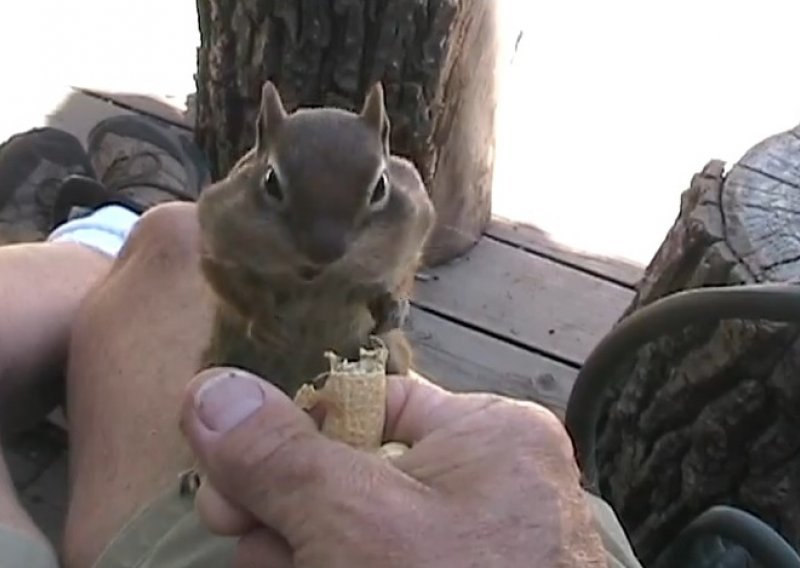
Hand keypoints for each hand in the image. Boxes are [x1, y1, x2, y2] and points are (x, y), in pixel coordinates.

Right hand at [179, 368, 607, 566]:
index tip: (228, 482)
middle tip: (247, 540)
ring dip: (295, 558)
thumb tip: (211, 391)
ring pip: (346, 533)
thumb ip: (281, 457)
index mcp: (487, 435)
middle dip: (284, 514)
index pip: (364, 403)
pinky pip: (368, 563)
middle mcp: (484, 486)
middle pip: (346, 473)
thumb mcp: (355, 521)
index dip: (290, 437)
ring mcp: (465, 550)